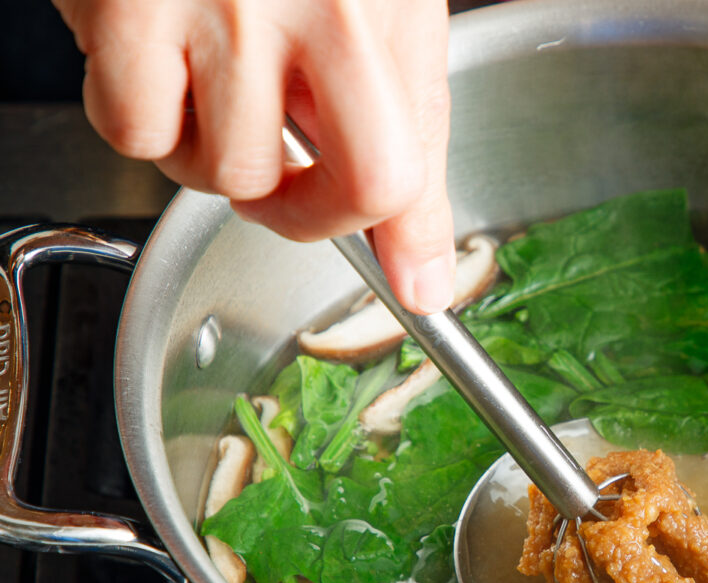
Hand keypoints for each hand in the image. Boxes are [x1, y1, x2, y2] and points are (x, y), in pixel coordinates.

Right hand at [54, 0, 455, 313]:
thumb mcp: (374, 15)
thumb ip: (404, 141)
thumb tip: (422, 277)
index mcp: (388, 11)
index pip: (412, 168)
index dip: (402, 239)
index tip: (408, 278)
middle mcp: (325, 7)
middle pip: (339, 192)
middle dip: (303, 213)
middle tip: (282, 182)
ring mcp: (227, 6)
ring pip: (226, 171)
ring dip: (207, 149)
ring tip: (206, 78)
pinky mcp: (133, 6)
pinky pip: (135, 131)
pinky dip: (136, 113)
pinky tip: (154, 55)